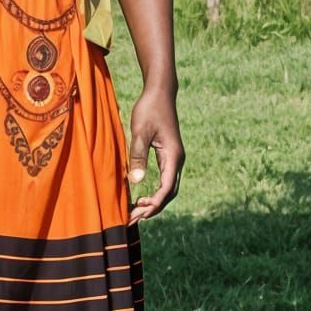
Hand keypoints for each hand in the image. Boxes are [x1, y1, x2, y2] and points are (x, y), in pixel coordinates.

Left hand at [127, 87, 184, 223]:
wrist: (159, 92)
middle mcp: (177, 160)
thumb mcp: (140, 132)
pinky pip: (164, 179)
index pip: (167, 188)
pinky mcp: (167, 155)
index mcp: (173, 156)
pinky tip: (140, 196)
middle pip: (169, 193)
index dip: (154, 203)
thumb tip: (136, 182)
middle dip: (153, 208)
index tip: (139, 212)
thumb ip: (138, 156)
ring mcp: (173, 158)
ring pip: (167, 188)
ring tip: (135, 212)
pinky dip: (154, 191)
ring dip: (154, 202)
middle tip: (133, 218)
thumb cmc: (149, 109)